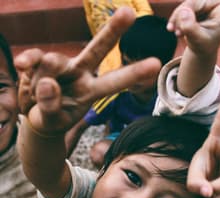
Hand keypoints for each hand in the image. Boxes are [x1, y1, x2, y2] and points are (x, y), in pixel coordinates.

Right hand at [15, 6, 160, 135]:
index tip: (156, 63)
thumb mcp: (52, 120)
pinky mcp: (41, 61)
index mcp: (92, 91)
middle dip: (112, 32)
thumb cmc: (51, 118)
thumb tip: (48, 81)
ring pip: (55, 60)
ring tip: (37, 94)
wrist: (35, 115)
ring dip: (43, 78)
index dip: (133, 73)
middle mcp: (80, 73)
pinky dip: (28, 61)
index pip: (114, 81)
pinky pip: (35, 57)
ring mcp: (62, 65)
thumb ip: (50, 106)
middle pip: (97, 49)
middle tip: (129, 12)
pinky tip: (22, 66)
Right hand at [166, 0, 219, 54]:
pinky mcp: (197, 3)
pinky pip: (183, 6)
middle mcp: (219, 2)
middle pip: (197, 1)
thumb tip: (183, 12)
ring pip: (188, 2)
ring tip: (176, 33)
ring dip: (178, 17)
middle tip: (176, 31)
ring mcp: (207, 2)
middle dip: (184, 14)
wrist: (201, 48)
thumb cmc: (205, 46)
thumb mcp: (199, 42)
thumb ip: (192, 28)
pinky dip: (176, 18)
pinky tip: (173, 29)